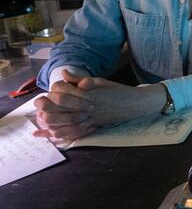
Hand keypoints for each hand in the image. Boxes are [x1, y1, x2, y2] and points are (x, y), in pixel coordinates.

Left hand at [33, 70, 164, 140]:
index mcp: (87, 94)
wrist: (134, 104)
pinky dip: (57, 135)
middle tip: (41, 103)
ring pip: (60, 124)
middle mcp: (85, 108)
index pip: (61, 93)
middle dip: (44, 106)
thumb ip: (80, 78)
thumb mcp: (99, 81)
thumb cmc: (117, 91)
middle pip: (56, 110)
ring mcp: (88, 120)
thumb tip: (64, 73)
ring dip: (47, 122)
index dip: (53, 90)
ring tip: (41, 117)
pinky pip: (71, 134)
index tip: (53, 89)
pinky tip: (47, 134)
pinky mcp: (91, 128)